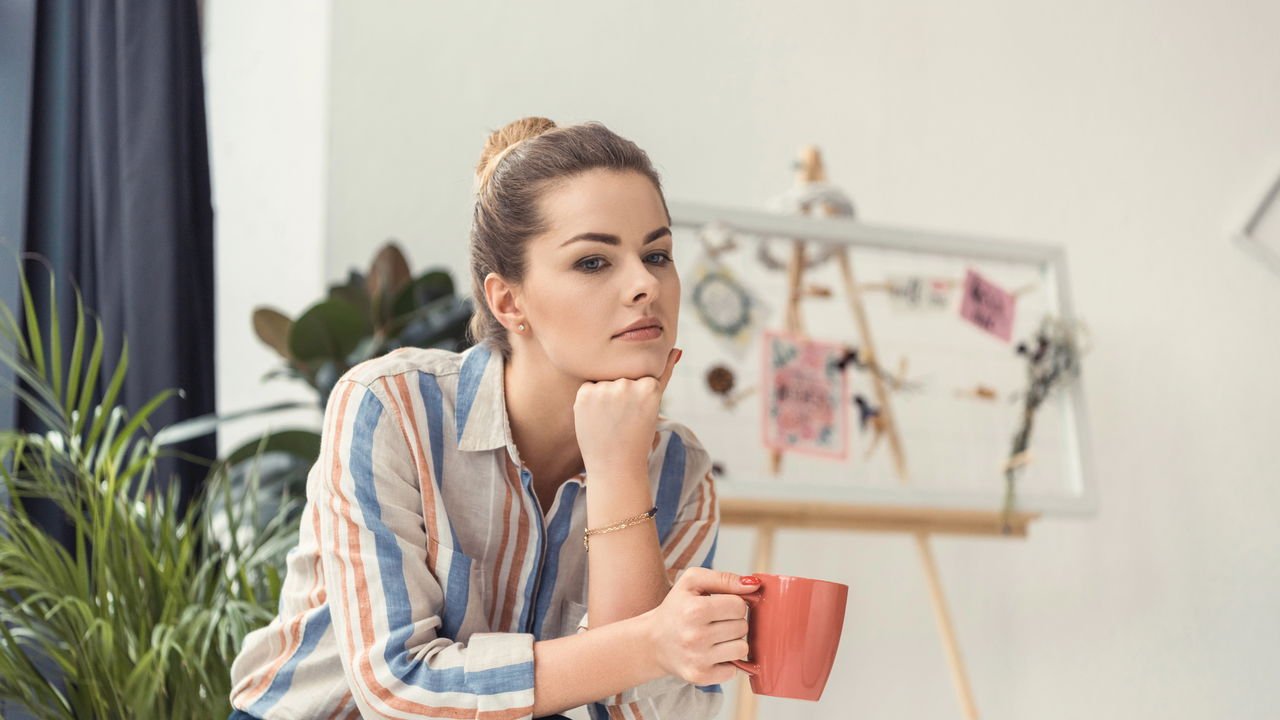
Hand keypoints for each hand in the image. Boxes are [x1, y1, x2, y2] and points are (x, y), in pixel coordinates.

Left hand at [574, 347, 681, 475]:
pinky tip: (596, 418)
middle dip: (620, 393)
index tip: (636, 413)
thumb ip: (664, 374)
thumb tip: (676, 349)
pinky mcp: (585, 394)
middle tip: (622, 420)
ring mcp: (605, 389)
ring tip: (609, 420)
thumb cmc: (637, 436)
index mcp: (650, 385)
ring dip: (604, 395)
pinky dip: (589, 401)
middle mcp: (628, 384)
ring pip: (604, 380)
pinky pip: (588, 387)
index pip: (639, 374)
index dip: (636, 395)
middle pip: (621, 376)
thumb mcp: (655, 403)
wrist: (615, 466)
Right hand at [643, 567, 756, 685]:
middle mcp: (695, 636)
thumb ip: (724, 578)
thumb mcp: (692, 581)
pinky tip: (712, 654)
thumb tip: (754, 585)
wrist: (653, 641)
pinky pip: (734, 670)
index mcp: (694, 610)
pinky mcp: (700, 677)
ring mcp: (698, 659)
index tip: (719, 606)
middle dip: (733, 622)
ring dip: (732, 642)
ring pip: (742, 649)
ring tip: (715, 638)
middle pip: (742, 627)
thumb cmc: (676, 608)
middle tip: (714, 622)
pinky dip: (726, 662)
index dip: (733, 604)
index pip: (739, 605)